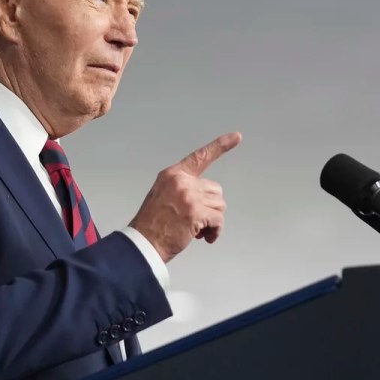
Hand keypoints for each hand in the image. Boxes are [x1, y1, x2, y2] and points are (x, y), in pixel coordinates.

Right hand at [129, 132, 240, 262]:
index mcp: (172, 175)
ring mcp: (189, 196)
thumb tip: (204, 198)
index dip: (220, 146)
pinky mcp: (195, 212)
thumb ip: (182, 189)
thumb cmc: (151, 224)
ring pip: (219, 206)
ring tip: (198, 230)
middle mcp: (182, 181)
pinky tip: (205, 237)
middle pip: (215, 189)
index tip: (236, 137)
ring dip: (212, 221)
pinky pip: (218, 220)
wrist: (143, 243)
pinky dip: (215, 231)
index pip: (200, 156)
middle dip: (211, 206)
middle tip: (199, 221)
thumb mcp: (162, 195)